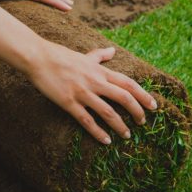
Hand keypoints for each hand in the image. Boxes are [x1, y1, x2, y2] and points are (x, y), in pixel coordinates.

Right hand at [28, 44, 157, 144]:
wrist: (38, 57)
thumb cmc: (60, 56)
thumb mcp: (84, 55)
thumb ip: (99, 55)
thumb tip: (112, 50)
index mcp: (100, 71)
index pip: (128, 83)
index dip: (143, 95)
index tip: (153, 105)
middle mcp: (95, 81)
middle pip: (124, 98)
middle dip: (137, 111)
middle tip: (143, 123)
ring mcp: (82, 93)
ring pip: (108, 112)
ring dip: (120, 125)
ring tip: (127, 135)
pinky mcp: (69, 103)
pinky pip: (87, 120)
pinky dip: (98, 132)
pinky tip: (106, 141)